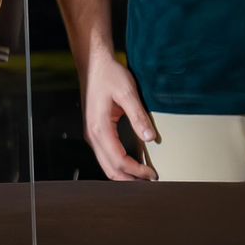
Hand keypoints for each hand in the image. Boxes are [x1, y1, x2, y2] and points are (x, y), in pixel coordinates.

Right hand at [81, 50, 156, 180]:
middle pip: (109, 169)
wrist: (93, 62)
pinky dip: (117, 164)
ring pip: (106, 164)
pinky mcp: (95, 130)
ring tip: (141, 177)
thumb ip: (138, 115)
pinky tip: (130, 163)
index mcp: (99, 128)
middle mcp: (92, 135)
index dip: (136, 171)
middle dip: (129, 179)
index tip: (153, 174)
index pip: (118, 160)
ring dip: (123, 173)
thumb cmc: (109, 74)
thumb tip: (150, 138)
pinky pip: (105, 155)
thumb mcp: (127, 91)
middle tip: (148, 182)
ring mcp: (92, 133)